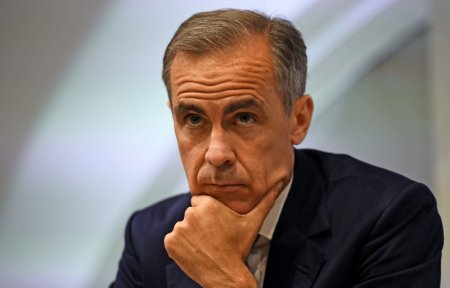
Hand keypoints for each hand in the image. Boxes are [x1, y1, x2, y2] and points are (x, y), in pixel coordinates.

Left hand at [164, 183, 282, 287]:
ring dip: (189, 235)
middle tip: (212, 238)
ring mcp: (179, 229)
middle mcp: (191, 213)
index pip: (200, 202)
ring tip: (204, 246)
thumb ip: (266, 200)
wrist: (226, 275)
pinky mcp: (170, 242)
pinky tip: (194, 252)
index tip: (217, 226)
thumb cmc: (239, 248)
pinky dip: (179, 246)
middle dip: (199, 224)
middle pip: (191, 214)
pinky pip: (172, 239)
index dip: (209, 214)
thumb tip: (281, 183)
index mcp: (208, 204)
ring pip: (182, 227)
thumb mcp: (253, 222)